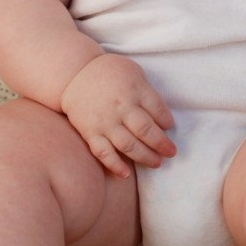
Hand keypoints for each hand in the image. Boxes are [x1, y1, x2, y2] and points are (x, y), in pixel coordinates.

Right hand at [60, 54, 175, 177]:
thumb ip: (146, 92)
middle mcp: (121, 107)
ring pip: (128, 145)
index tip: (169, 128)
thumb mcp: (133, 71)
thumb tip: (162, 116)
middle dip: (162, 144)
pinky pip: (103, 152)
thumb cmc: (109, 72)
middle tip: (171, 152)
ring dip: (145, 157)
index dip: (167, 121)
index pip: (158, 109)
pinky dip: (115, 165)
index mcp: (134, 89)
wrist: (74, 74)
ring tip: (157, 163)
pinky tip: (126, 174)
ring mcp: (105, 121)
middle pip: (146, 130)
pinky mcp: (90, 132)